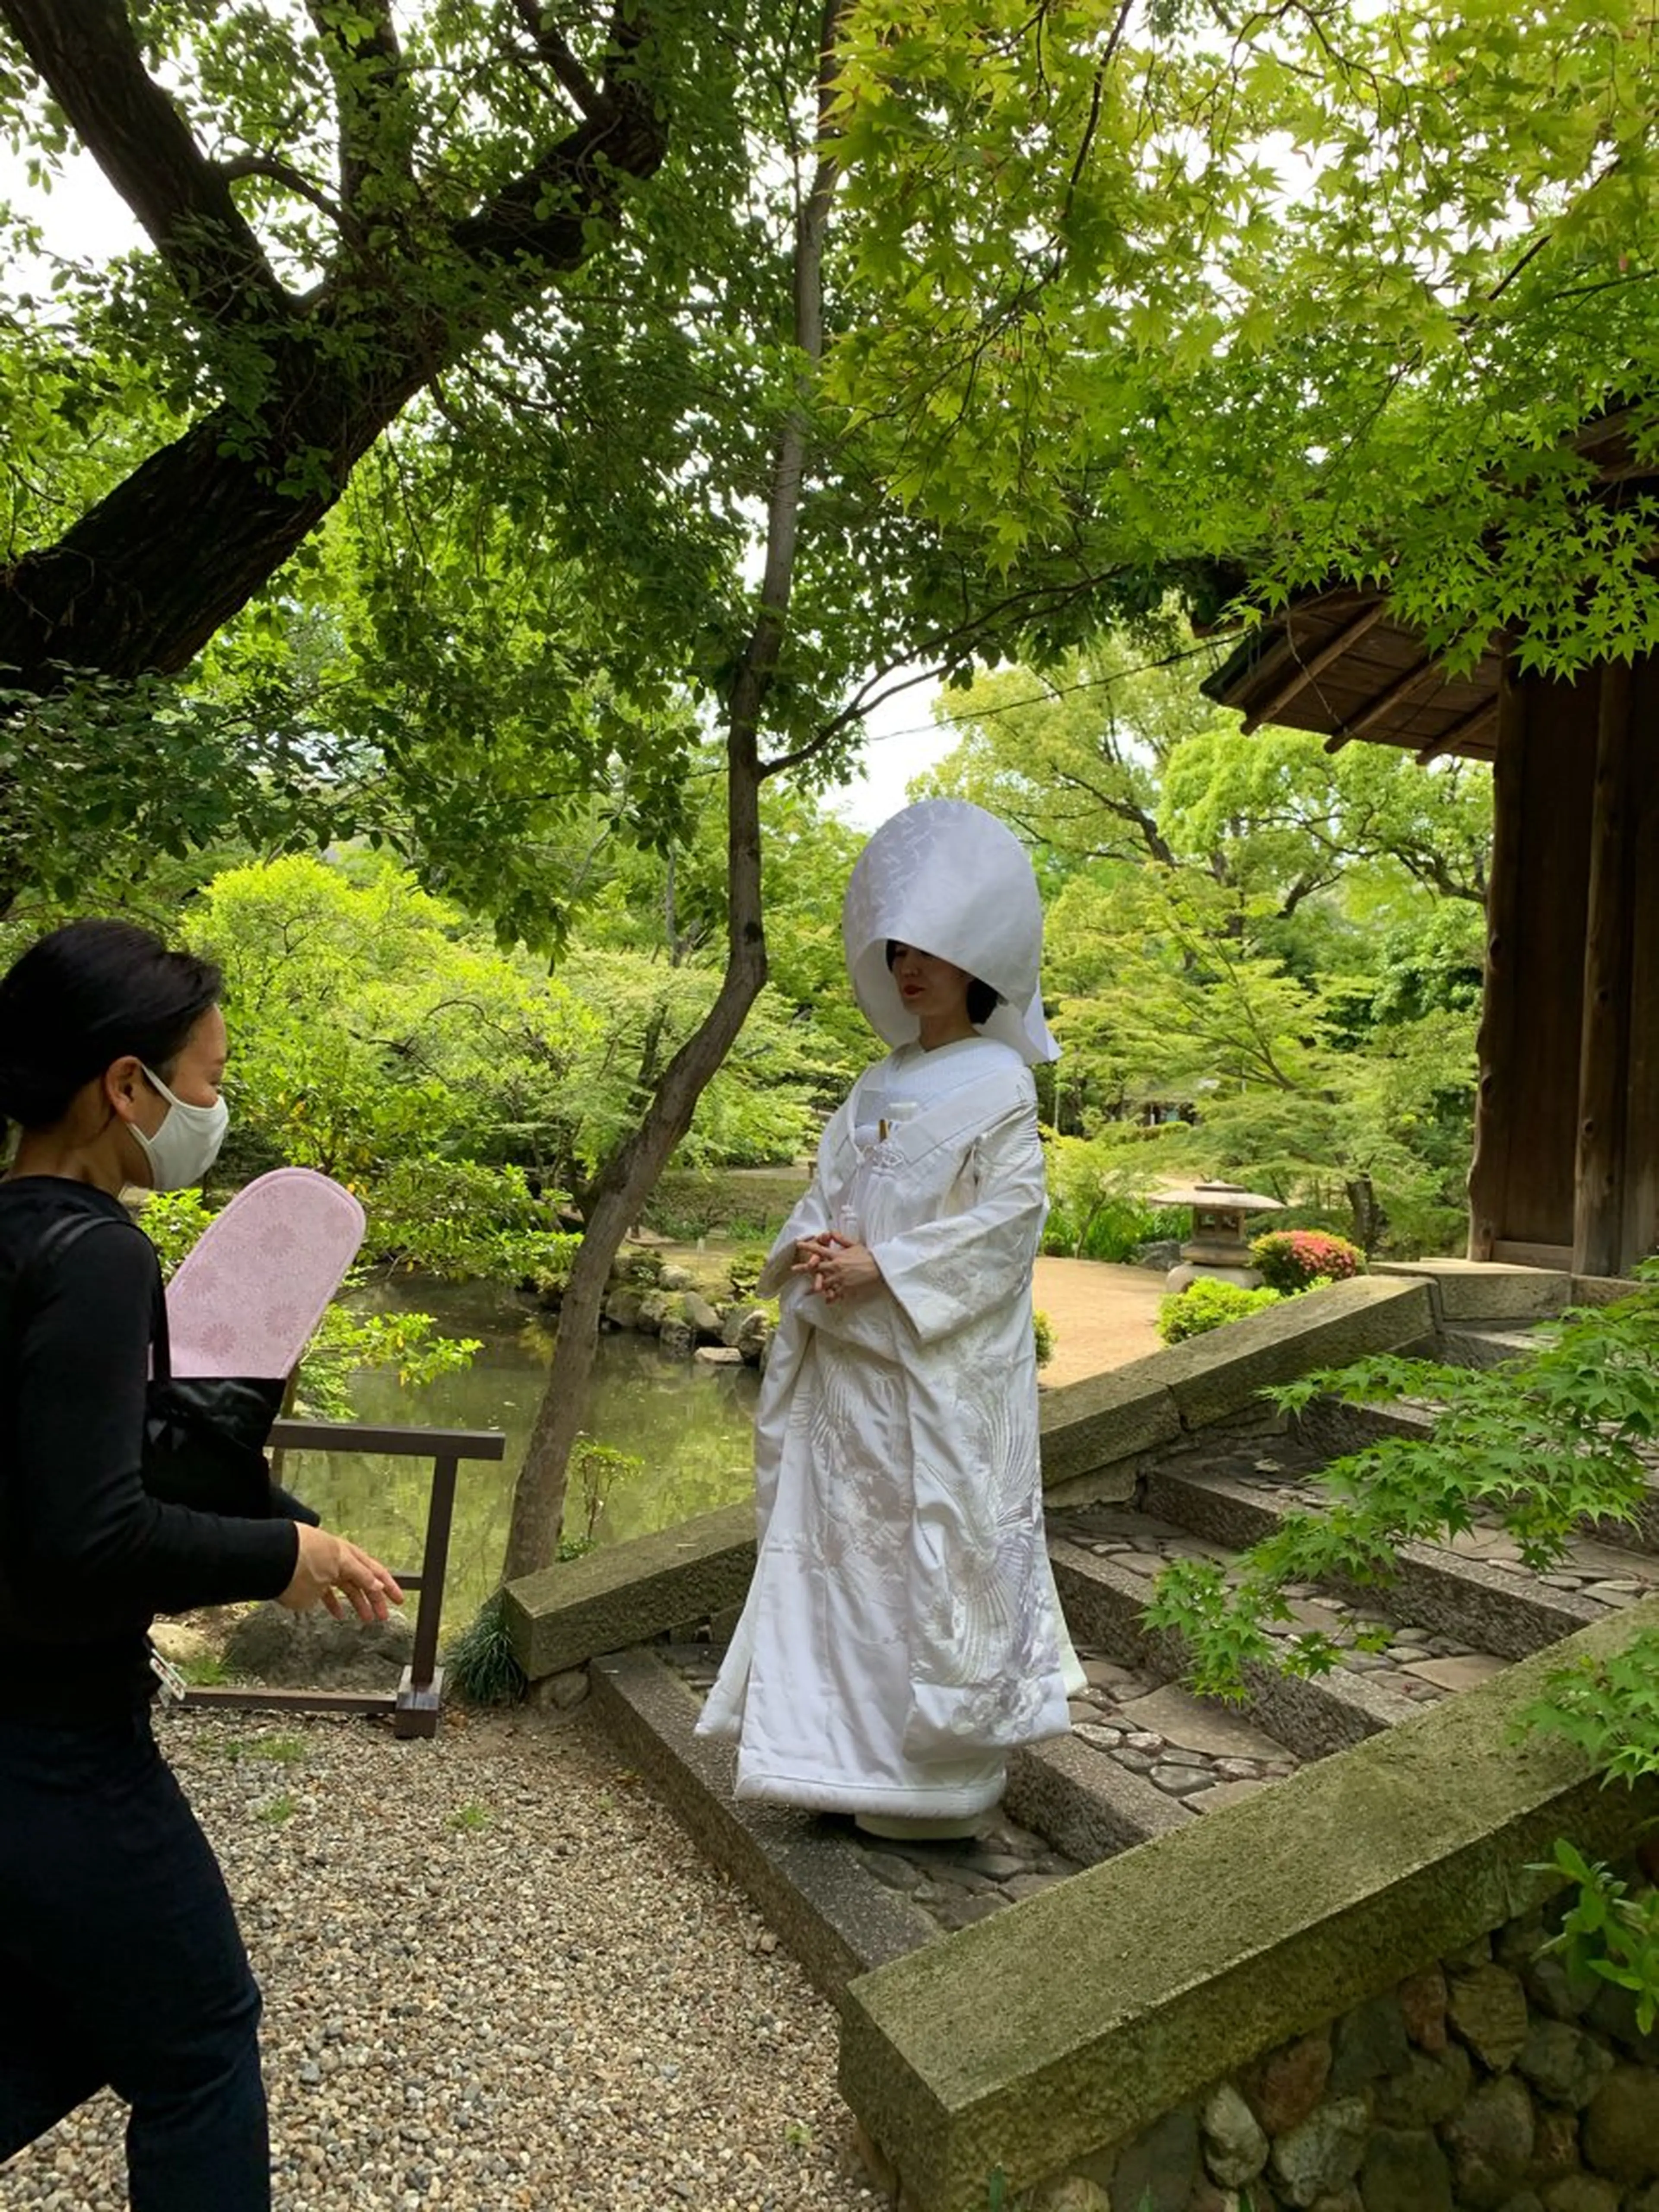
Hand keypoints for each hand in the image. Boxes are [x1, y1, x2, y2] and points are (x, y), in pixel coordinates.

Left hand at [278, 1523, 404, 1622]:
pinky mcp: (308, 1579)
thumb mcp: (338, 1568)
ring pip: (347, 1586)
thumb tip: (376, 1585)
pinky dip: (335, 1603)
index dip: (388, 1587)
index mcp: (347, 1555)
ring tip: (366, 1619)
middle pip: (363, 1580)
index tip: (399, 1599)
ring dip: (358, 1602)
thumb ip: (359, 1578)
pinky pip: (327, 1592)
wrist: (271, 1557)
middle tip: (385, 1614)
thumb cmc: (304, 1558)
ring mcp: (323, 1568)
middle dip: (376, 1598)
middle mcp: (337, 1560)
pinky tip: (339, 1615)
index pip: (373, 1572)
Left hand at [793, 1231, 882, 1303]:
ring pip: (823, 1283)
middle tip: (793, 1269)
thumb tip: (830, 1231)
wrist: (878, 1268)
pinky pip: (835, 1294)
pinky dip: (830, 1298)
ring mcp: (839, 1279)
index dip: (808, 1246)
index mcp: (837, 1255)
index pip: (819, 1250)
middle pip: (816, 1268)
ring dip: (814, 1286)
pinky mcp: (845, 1288)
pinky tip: (826, 1301)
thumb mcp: (853, 1244)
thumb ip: (840, 1239)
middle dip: (803, 1268)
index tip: (798, 1244)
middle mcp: (835, 1267)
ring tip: (806, 1290)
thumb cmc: (867, 1255)